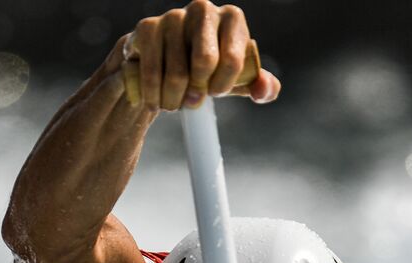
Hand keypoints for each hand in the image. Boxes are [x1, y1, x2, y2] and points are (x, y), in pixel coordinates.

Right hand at [119, 1, 280, 110]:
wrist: (167, 59)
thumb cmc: (210, 69)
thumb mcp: (238, 78)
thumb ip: (260, 85)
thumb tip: (264, 89)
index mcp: (232, 18)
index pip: (232, 59)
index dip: (223, 85)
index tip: (214, 93)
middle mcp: (203, 9)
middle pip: (204, 61)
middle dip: (199, 91)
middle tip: (193, 101)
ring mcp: (173, 16)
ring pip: (177, 74)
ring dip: (175, 100)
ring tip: (174, 103)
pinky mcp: (147, 27)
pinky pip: (152, 72)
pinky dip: (154, 96)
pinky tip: (156, 101)